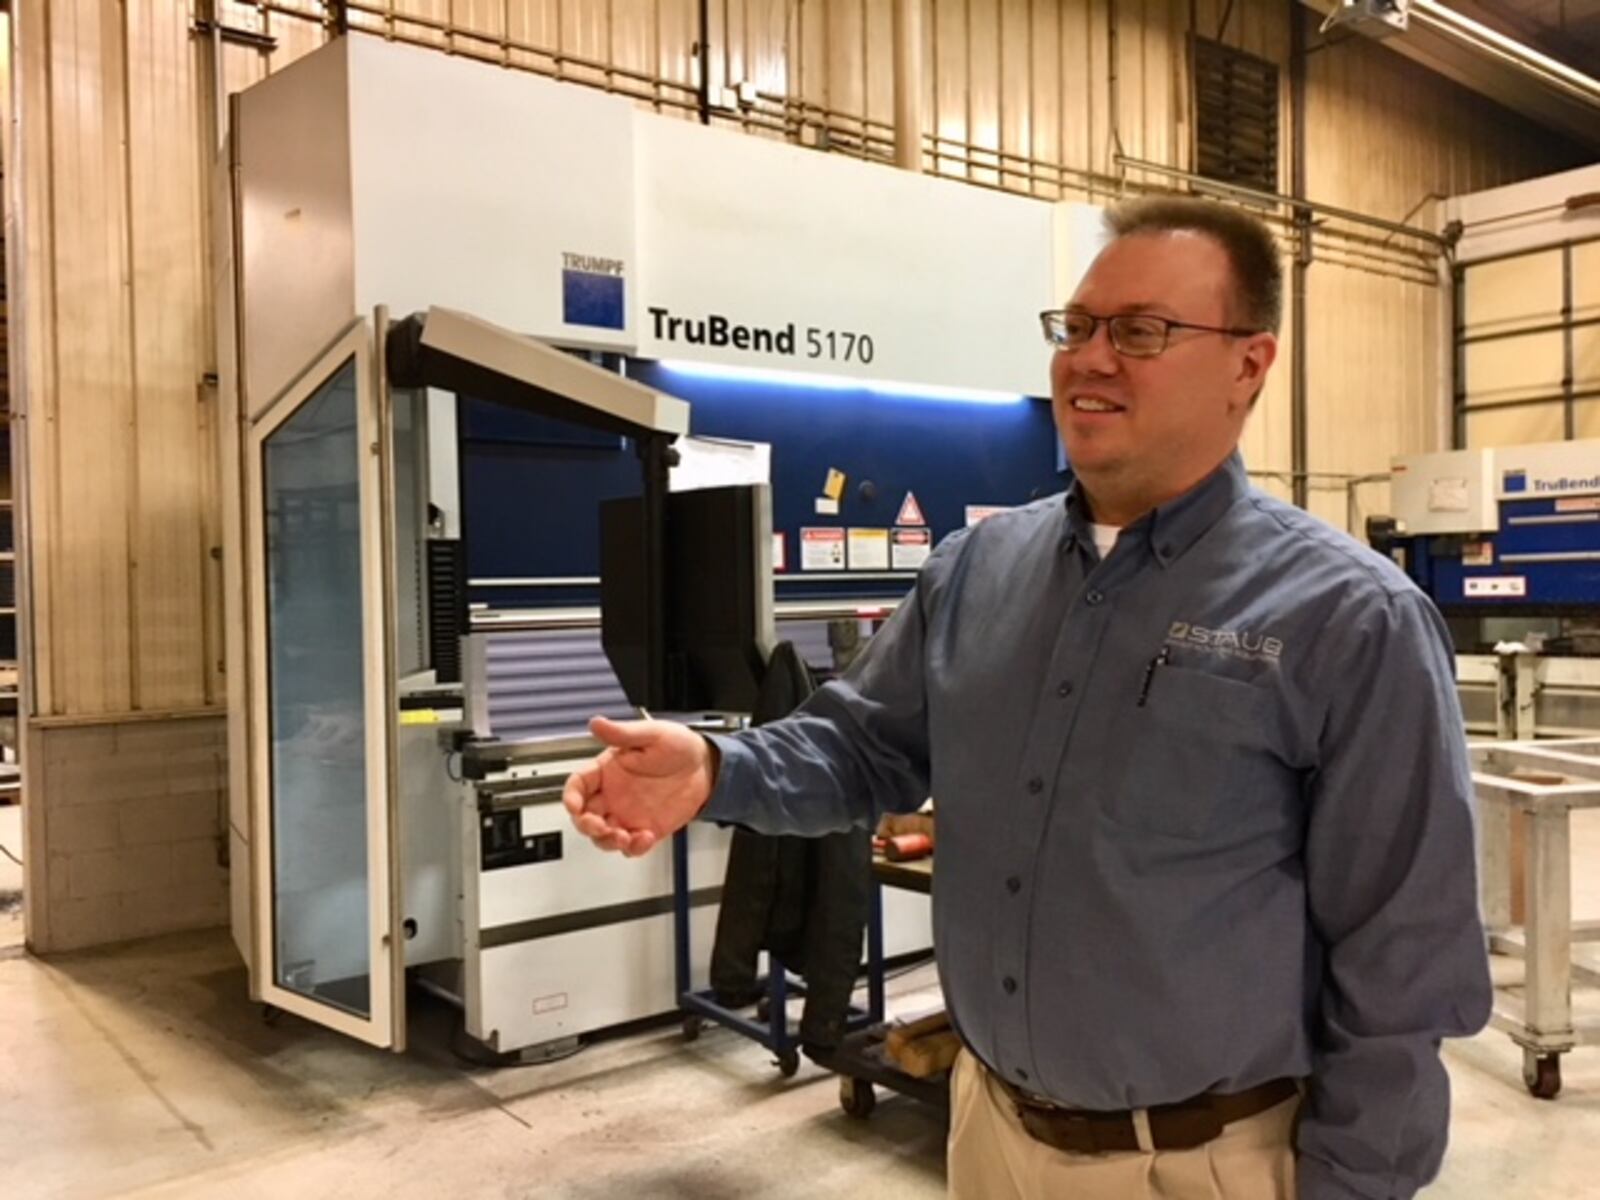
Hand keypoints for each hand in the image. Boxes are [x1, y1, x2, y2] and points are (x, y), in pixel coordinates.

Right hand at [562, 716, 717, 856]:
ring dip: (607, 841)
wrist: (706, 767)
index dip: (570, 796)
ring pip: (603, 836)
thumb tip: (597, 724)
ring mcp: (628, 813)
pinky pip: (631, 846)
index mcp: (607, 770)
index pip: (577, 785)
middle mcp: (613, 794)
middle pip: (584, 816)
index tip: (574, 805)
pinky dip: (633, 848)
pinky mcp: (645, 829)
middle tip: (599, 826)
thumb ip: (622, 733)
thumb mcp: (651, 734)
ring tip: (623, 836)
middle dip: (586, 825)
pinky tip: (644, 837)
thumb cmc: (679, 745)